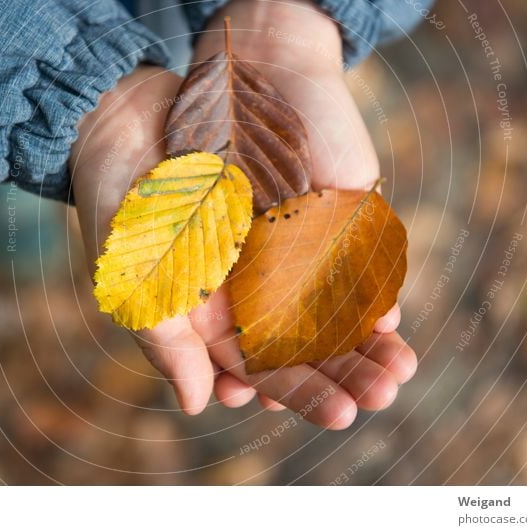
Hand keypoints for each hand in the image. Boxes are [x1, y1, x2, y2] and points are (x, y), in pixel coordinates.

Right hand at [70, 0, 415, 428]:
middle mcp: (251, 289)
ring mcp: (280, 249)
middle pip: (306, 342)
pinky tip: (390, 311)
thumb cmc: (122, 196)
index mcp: (211, 314)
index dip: (299, 391)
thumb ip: (165, 337)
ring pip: (331, 304)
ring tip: (403, 365)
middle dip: (346, 372)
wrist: (132, 112)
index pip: (262, 366)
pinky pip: (342, 250)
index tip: (339, 414)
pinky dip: (365, 281)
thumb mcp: (133, 270)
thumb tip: (198, 406)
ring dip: (366, 338)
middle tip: (384, 396)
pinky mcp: (303, 209)